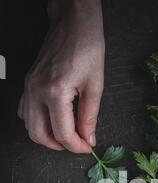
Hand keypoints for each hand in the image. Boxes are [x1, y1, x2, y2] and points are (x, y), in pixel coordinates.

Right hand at [18, 0, 104, 153]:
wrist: (73, 24)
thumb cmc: (86, 47)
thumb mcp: (95, 85)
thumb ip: (90, 116)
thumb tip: (89, 138)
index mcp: (55, 92)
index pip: (63, 133)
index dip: (77, 147)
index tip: (87, 147)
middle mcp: (37, 91)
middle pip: (40, 135)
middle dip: (60, 146)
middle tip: (77, 144)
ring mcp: (29, 87)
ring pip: (30, 126)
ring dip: (48, 136)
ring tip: (67, 134)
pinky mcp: (28, 84)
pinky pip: (25, 112)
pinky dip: (38, 123)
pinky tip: (53, 121)